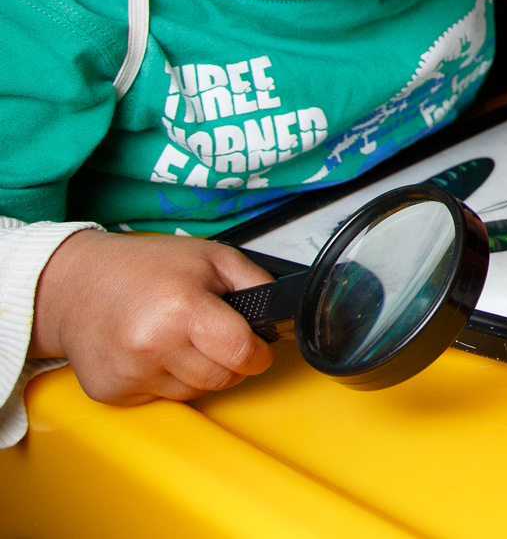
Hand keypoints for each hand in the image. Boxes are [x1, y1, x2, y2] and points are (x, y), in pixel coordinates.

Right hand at [27, 231, 273, 404]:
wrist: (74, 285)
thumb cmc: (143, 268)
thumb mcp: (211, 257)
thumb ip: (255, 283)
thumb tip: (282, 313)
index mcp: (182, 309)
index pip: (241, 354)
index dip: (259, 353)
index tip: (257, 347)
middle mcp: (152, 346)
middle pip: (222, 379)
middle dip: (230, 362)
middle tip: (214, 336)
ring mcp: (129, 373)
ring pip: (195, 393)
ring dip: (198, 372)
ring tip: (178, 338)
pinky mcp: (111, 393)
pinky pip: (161, 399)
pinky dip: (165, 380)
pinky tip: (153, 352)